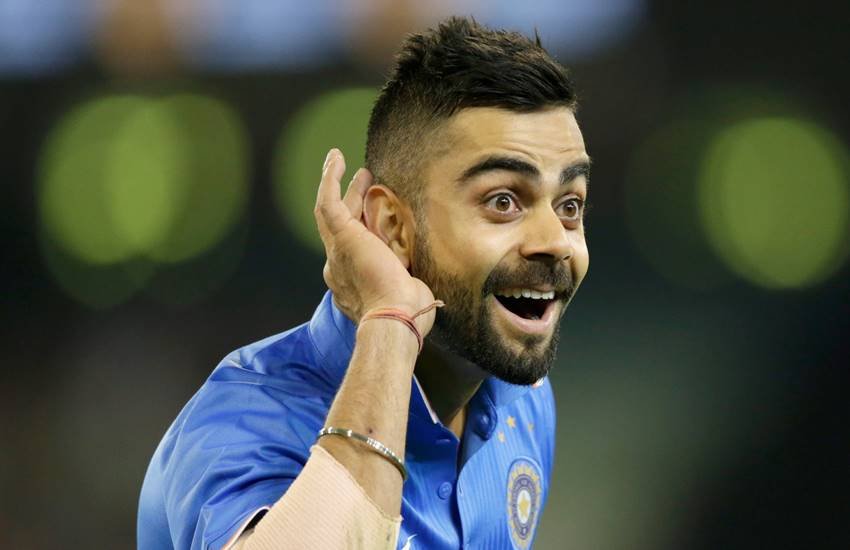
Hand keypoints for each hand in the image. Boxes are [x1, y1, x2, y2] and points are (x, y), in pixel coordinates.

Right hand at [314, 149, 437, 335]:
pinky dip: (330, 179)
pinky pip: (328, 202)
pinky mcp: (341, 237)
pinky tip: (336, 159)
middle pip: (343, 226)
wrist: (393, 319)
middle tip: (364, 180)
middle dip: (353, 202)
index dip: (364, 230)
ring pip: (333, 212)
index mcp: (356, 281)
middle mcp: (340, 266)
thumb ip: (412, 282)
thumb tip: (425, 282)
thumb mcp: (411, 294)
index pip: (356, 249)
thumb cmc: (408, 316)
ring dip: (341, 186)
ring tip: (348, 165)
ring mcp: (338, 251)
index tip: (376, 218)